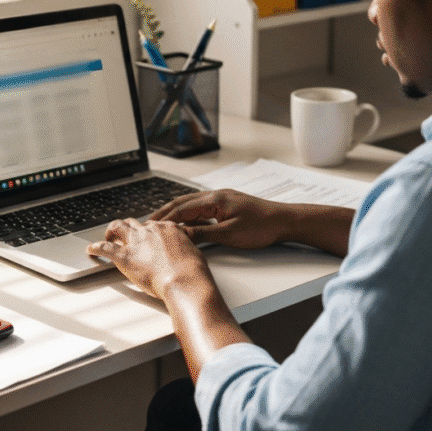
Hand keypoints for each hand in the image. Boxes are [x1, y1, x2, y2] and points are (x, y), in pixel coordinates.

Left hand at [86, 217, 215, 301]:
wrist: (184, 279)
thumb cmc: (192, 271)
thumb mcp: (193, 253)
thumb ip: (184, 250)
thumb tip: (185, 254)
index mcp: (167, 229)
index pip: (152, 226)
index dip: (146, 233)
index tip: (145, 238)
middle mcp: (150, 231)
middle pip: (134, 224)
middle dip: (127, 228)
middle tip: (123, 234)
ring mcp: (136, 242)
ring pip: (118, 227)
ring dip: (111, 231)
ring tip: (107, 236)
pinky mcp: (124, 256)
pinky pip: (105, 248)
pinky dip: (96, 248)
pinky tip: (91, 250)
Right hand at [150, 189, 287, 249]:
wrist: (284, 220)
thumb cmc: (262, 227)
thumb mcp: (229, 235)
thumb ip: (203, 234)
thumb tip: (181, 235)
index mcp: (214, 200)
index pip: (181, 209)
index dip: (164, 219)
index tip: (149, 227)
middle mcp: (216, 195)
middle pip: (182, 202)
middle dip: (164, 213)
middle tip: (147, 223)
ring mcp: (222, 198)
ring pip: (191, 203)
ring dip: (175, 212)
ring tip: (160, 221)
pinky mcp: (227, 204)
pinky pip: (201, 206)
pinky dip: (188, 213)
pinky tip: (185, 221)